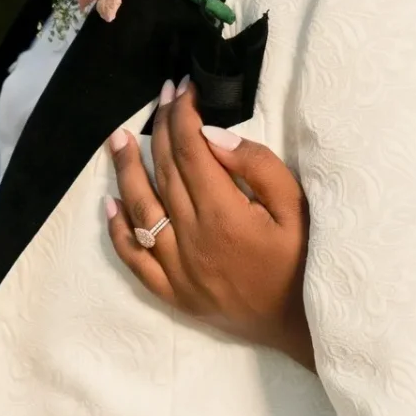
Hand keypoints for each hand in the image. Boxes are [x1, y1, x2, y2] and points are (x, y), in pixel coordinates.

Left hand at [105, 78, 315, 369]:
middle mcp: (192, 239)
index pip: (191, 152)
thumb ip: (257, 168)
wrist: (301, 326)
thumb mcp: (298, 208)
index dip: (183, 116)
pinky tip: (110, 204)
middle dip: (160, 131)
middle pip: (165, 173)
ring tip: (119, 140)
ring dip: (126, 171)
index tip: (182, 90)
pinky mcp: (172, 292)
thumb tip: (213, 137)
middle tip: (158, 99)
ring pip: (141, 209)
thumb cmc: (305, 262)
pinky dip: (118, 230)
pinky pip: (135, 258)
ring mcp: (177, 269)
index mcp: (224, 215)